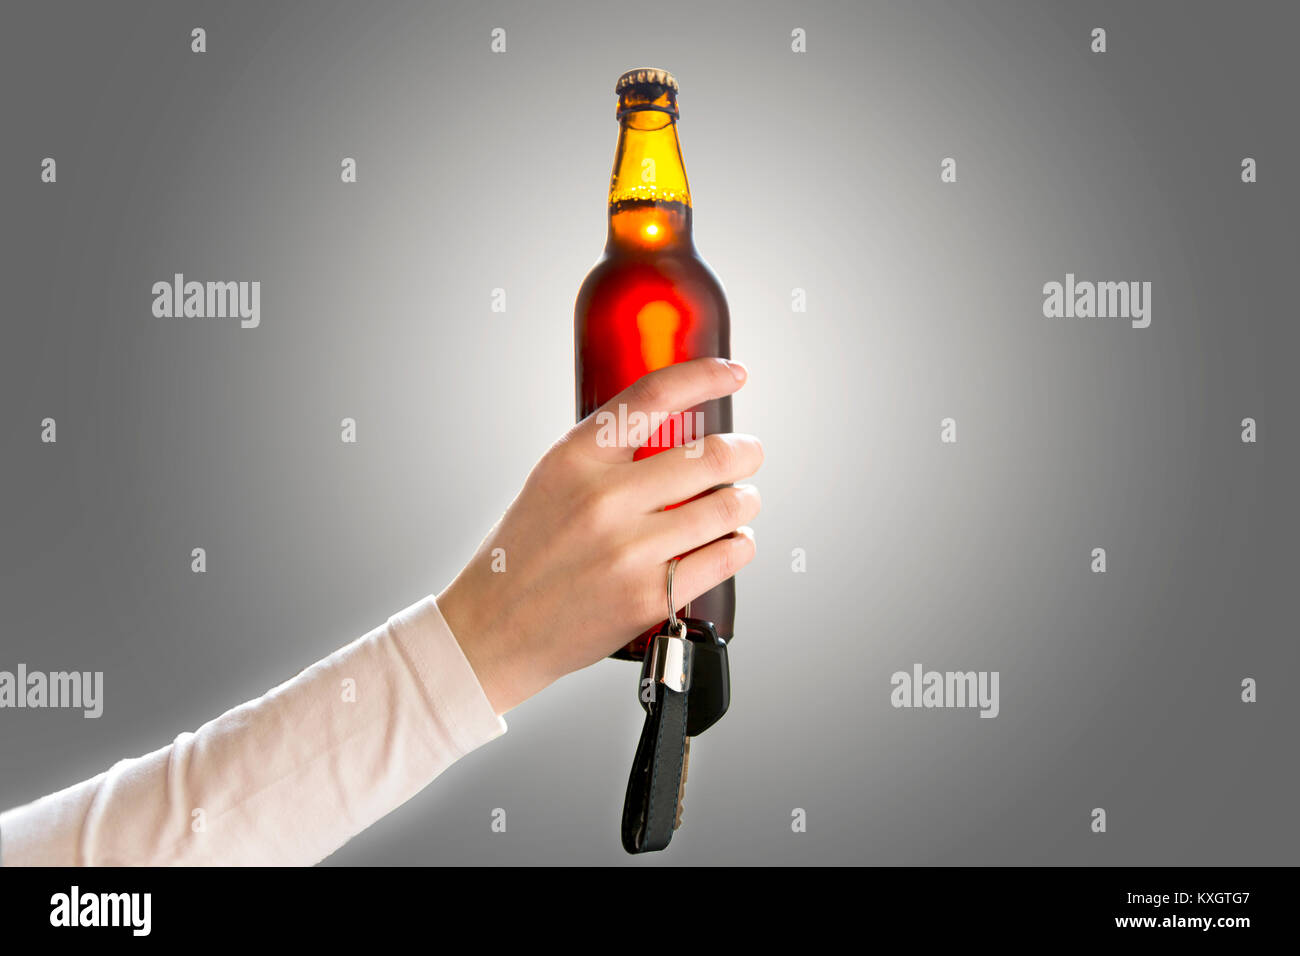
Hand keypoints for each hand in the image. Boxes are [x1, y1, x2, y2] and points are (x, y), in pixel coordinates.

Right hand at [438, 357, 762, 714]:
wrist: (495, 629)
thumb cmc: (525, 555)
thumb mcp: (552, 481)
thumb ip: (607, 454)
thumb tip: (675, 431)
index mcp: (576, 459)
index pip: (654, 396)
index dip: (705, 376)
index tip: (734, 374)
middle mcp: (604, 500)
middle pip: (710, 455)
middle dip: (745, 451)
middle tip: (749, 453)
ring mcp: (629, 551)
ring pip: (727, 507)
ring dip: (746, 501)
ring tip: (742, 502)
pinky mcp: (650, 596)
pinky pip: (725, 557)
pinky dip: (739, 545)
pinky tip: (733, 541)